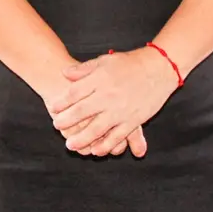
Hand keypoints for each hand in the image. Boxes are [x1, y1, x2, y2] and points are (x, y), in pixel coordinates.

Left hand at [48, 48, 178, 156]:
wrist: (158, 68)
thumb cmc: (130, 63)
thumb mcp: (105, 60)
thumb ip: (84, 69)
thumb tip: (64, 73)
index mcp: (100, 79)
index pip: (75, 92)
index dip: (62, 101)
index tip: (54, 108)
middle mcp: (108, 95)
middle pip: (82, 112)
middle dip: (67, 121)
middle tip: (57, 126)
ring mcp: (120, 110)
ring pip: (97, 129)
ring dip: (82, 139)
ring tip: (70, 145)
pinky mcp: (133, 120)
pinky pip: (117, 137)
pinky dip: (105, 145)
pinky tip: (95, 151)